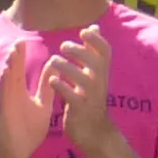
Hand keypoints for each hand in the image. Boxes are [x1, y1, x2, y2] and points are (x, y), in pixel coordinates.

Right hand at [0, 36, 68, 157]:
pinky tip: (7, 74)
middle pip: (11, 72)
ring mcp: (4, 104)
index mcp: (18, 92)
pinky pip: (2, 98)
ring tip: (13, 53)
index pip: (19, 70)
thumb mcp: (42, 106)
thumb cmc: (29, 131)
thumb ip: (46, 87)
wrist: (18, 153)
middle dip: (14, 57)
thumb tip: (52, 67)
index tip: (24, 40)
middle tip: (18, 41)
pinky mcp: (2, 114)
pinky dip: (4, 85)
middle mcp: (9, 95)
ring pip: (5, 83)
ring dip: (9, 68)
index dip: (21, 56)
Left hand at [55, 25, 113, 149]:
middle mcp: (100, 82)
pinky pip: (71, 95)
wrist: (94, 130)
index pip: (106, 51)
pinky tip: (52, 81)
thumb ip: (93, 51)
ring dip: (66, 66)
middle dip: (79, 51)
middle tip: (63, 46)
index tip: (83, 32)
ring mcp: (91, 96)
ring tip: (53, 61)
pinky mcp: (80, 109)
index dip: (96, 39)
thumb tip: (95, 27)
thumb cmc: (91, 97)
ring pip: (82, 77)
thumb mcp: (96, 73)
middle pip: (95, 61)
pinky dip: (61, 86)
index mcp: (103, 72)